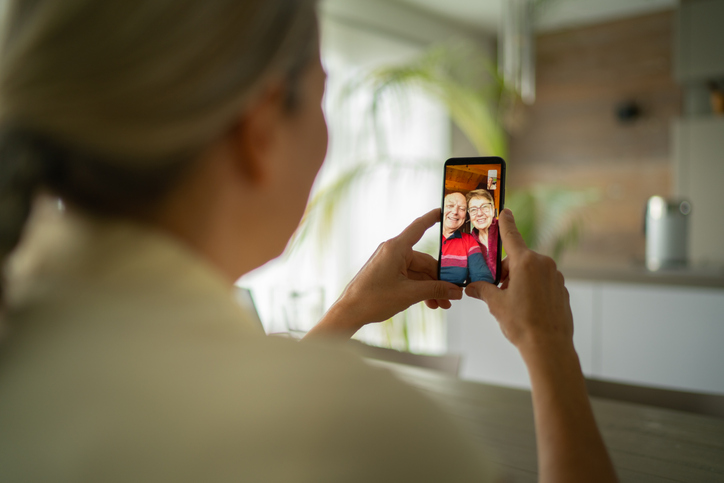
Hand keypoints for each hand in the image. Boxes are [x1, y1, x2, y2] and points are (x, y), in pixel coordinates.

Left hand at [305, 209, 462, 338]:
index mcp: (396, 248)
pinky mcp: (388, 274)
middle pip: (425, 261)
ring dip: (431, 288)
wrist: (350, 312)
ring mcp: (390, 263)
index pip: (419, 227)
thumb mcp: (409, 294)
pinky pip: (410, 278)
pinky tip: (430, 302)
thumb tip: (454, 291)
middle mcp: (393, 252)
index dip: (433, 218)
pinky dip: (420, 289)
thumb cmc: (372, 299)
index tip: (444, 211)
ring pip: (419, 273)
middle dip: (440, 279)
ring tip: (443, 303)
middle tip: (453, 293)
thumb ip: (435, 290)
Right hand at [465, 209, 573, 354]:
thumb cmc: (522, 324)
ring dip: (518, 282)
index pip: (512, 236)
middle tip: (496, 291)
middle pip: (517, 260)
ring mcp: (555, 276)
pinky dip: (531, 290)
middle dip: (505, 272)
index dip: (506, 223)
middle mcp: (543, 264)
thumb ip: (482, 290)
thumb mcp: (496, 304)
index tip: (505, 211)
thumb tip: (471, 287)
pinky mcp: (561, 289)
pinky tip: (526, 309)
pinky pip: (542, 283)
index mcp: (526, 262)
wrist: (548, 346)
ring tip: (511, 305)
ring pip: (530, 272)